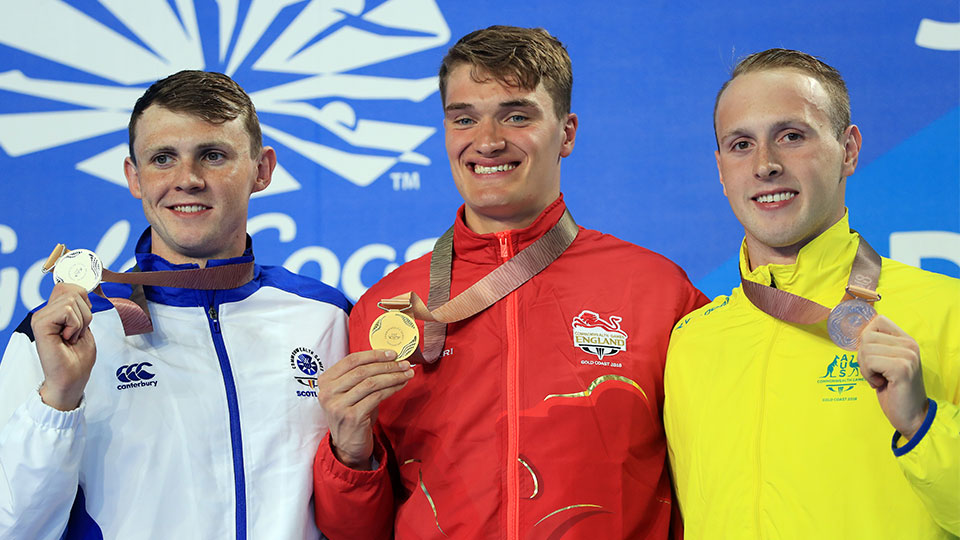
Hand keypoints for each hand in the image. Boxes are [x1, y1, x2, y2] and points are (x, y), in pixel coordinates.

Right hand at [30, 283, 96, 410]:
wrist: (72, 379)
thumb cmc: (78, 358)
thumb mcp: (85, 326)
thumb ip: (81, 307)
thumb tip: (82, 290)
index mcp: (55, 312)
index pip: (69, 286)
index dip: (84, 299)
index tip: (83, 321)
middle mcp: (45, 312)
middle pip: (73, 290)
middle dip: (85, 312)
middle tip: (77, 332)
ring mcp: (41, 317)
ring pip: (72, 300)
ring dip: (81, 322)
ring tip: (71, 337)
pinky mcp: (40, 324)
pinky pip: (67, 311)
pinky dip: (75, 325)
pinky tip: (67, 339)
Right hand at [316, 349, 413, 468]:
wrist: (348, 446)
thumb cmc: (354, 414)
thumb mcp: (351, 392)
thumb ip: (362, 375)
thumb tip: (390, 358)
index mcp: (325, 381)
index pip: (351, 360)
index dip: (374, 354)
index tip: (392, 353)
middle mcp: (328, 392)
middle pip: (362, 370)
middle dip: (387, 365)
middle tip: (404, 364)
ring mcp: (338, 405)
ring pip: (371, 382)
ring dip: (393, 376)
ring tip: (407, 374)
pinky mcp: (351, 416)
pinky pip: (377, 396)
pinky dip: (392, 388)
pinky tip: (401, 385)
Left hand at [857, 315, 927, 440]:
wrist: (912, 416)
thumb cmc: (894, 391)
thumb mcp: (886, 363)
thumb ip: (877, 346)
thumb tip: (856, 332)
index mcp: (906, 340)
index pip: (878, 321)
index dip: (866, 338)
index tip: (872, 357)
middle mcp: (910, 344)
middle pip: (867, 336)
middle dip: (863, 357)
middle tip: (875, 373)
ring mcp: (907, 355)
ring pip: (865, 349)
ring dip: (865, 368)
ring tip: (879, 379)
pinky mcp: (901, 368)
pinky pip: (869, 361)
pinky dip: (868, 375)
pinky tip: (881, 383)